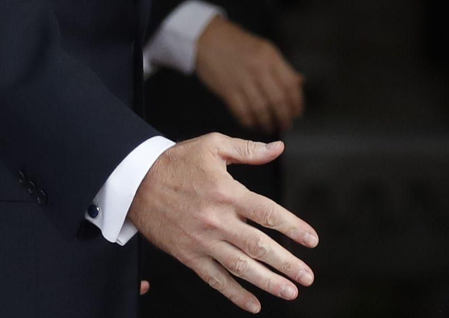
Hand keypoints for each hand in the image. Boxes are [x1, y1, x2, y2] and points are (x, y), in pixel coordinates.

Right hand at [130, 133, 317, 313]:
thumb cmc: (177, 161)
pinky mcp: (188, 256)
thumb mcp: (213, 145)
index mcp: (227, 192)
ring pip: (240, 267)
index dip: (292, 227)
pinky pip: (214, 279)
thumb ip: (248, 150)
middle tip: (307, 277)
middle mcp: (217, 220)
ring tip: (290, 292)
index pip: (268, 213)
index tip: (312, 240)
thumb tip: (278, 148)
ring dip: (267, 282)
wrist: (136, 182)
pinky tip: (254, 304)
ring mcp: (202, 241)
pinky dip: (235, 294)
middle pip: (258, 246)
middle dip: (287, 263)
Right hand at [195, 17, 305, 133]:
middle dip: (284, 117)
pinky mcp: (227, 90)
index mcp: (270, 57)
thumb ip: (281, 67)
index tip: (297, 113)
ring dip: (268, 123)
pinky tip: (254, 124)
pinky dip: (250, 122)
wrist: (208, 38)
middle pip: (278, 100)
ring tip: (271, 127)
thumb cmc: (238, 43)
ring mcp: (242, 80)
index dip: (296, 103)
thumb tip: (299, 82)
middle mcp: (258, 69)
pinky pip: (242, 112)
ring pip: (261, 109)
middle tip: (286, 125)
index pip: (290, 85)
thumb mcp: (264, 48)